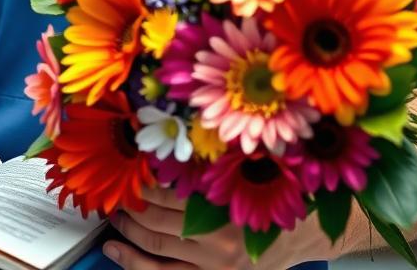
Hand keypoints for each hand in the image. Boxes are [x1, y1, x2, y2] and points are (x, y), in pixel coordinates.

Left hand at [104, 186, 332, 269]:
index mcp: (225, 205)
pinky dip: (140, 267)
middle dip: (131, 210)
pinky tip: (120, 255)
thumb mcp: (245, 172)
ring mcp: (215, 267)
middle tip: (114, 197)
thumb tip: (162, 156)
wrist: (304, 235)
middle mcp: (218, 240)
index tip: (126, 175)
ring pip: (158, 253)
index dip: (142, 187)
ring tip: (112, 226)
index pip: (169, 195)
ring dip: (129, 238)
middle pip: (158, 224)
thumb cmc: (272, 195)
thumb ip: (207, 169)